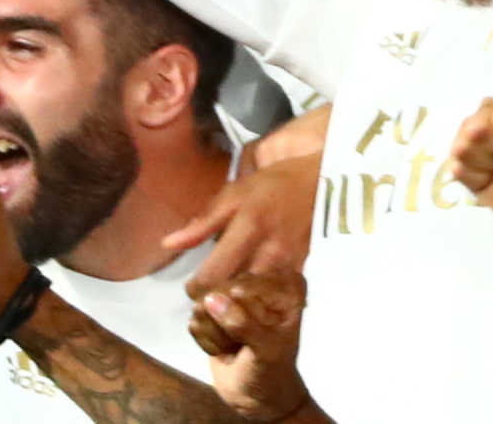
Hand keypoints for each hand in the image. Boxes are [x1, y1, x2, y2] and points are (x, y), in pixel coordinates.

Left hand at [167, 154, 319, 295]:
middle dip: (214, 303)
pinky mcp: (302, 275)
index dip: (196, 290)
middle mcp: (269, 253)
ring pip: (254, 304)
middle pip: (232, 297)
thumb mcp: (235, 193)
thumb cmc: (274, 186)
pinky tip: (252, 301)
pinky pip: (275, 300)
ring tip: (227, 304)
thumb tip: (168, 244)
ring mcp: (288, 267)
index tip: (192, 288)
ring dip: (236, 308)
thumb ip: (202, 222)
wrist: (324, 185)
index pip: (212, 277)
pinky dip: (260, 304)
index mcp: (247, 229)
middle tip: (206, 301)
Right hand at [190, 271, 312, 422]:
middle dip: (229, 324)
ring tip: (236, 346)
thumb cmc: (272, 371)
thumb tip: (211, 299)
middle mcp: (260, 283)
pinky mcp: (211, 310)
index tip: (262, 332)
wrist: (257, 398)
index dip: (248, 313)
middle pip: (224, 290)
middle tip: (246, 343)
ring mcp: (233, 295)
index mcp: (285, 286)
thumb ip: (243, 324)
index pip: (250, 285)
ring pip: (205, 303)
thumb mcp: (267, 350)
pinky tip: (223, 348)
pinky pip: (196, 319)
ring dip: (217, 334)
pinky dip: (207, 340)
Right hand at [448, 89, 492, 232]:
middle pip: (486, 111)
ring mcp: (482, 147)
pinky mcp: (472, 173)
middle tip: (482, 131)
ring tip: (463, 148)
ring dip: (465, 140)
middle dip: (484, 120)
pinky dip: (459, 168)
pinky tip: (458, 170)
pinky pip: (460, 168)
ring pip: (467, 135)